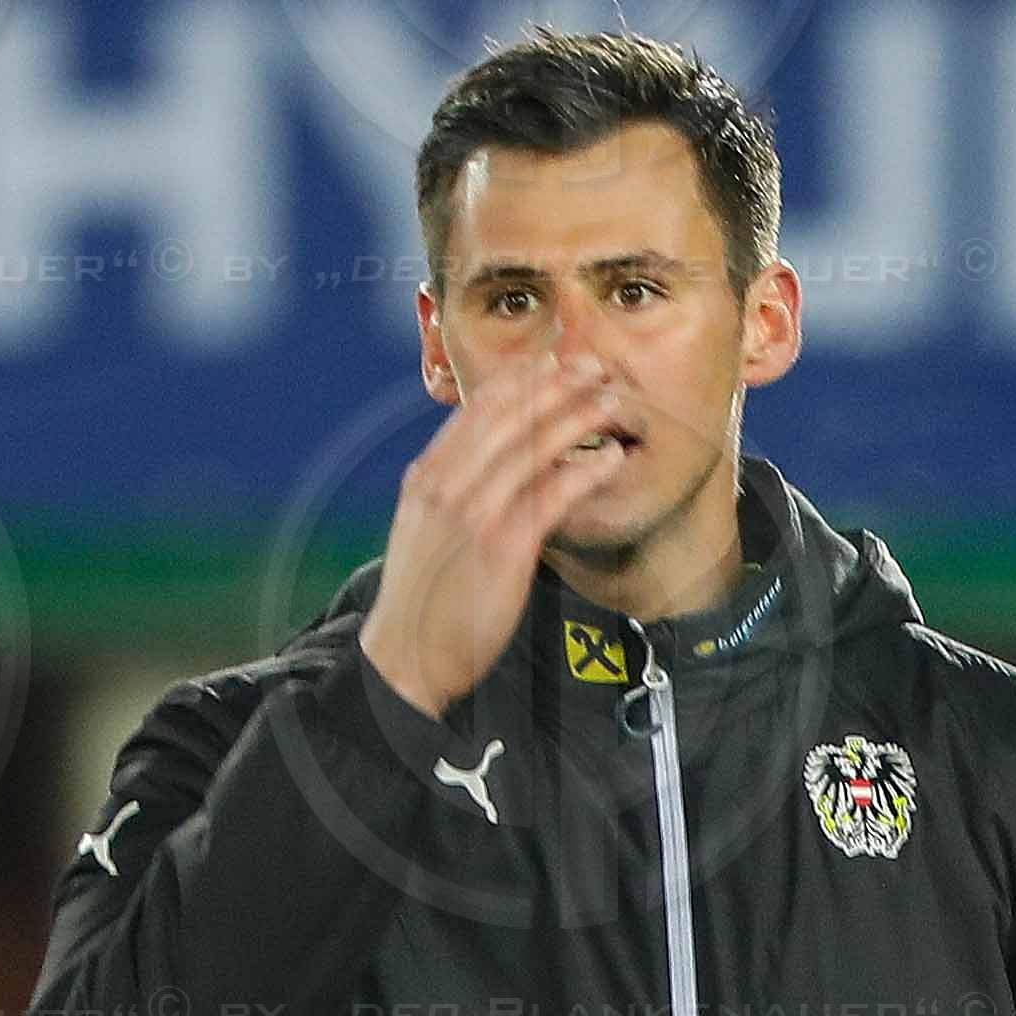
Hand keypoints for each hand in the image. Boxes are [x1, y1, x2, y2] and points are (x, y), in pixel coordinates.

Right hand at [361, 352, 627, 721]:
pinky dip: (582, 473)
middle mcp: (448, 485)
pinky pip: (549, 497)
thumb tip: (479, 469)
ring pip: (531, 448)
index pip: (476, 413)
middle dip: (553, 384)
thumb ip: (450, 494)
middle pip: (508, 418)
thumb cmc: (423, 598)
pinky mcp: (502, 548)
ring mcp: (474, 513)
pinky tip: (609, 461)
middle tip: (591, 361)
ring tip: (610, 397)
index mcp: (429, 477)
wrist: (406, 654)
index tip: (549, 361)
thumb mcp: (424, 531)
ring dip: (576, 416)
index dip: (518, 382)